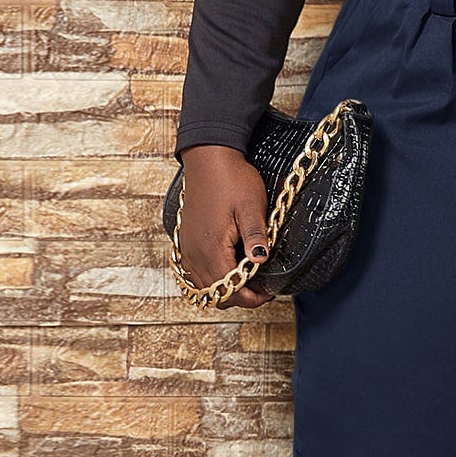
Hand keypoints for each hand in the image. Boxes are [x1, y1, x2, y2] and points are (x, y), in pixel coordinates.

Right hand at [175, 145, 275, 308]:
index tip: (269, 291)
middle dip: (240, 296)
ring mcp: (188, 247)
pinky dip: (210, 278)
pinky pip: (194, 273)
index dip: (251, 298)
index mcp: (211, 248)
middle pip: (215, 294)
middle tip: (261, 287)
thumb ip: (256, 235)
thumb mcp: (251, 206)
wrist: (209, 157)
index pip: (230, 291)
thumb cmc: (232, 179)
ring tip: (246, 278)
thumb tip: (261, 260)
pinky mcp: (186, 241)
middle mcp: (195, 253)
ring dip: (224, 289)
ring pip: (203, 286)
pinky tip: (227, 268)